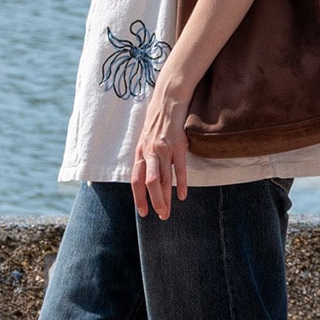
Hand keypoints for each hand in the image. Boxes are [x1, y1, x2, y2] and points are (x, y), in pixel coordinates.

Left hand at [130, 82, 192, 219]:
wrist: (168, 102)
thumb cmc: (156, 123)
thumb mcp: (146, 141)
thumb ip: (146, 158)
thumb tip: (147, 178)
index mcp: (140, 153)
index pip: (136, 180)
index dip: (139, 197)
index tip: (143, 212)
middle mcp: (150, 152)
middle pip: (149, 183)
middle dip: (154, 202)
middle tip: (161, 216)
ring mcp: (164, 149)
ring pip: (164, 179)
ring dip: (165, 198)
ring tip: (168, 212)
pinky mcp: (178, 146)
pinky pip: (180, 168)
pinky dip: (181, 184)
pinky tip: (182, 196)